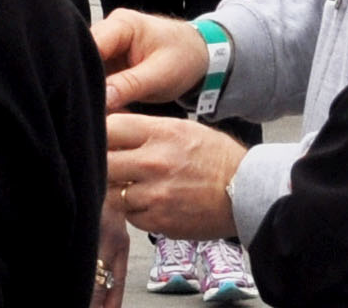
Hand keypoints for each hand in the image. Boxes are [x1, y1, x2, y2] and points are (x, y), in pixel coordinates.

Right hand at [92, 7, 206, 109]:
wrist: (199, 56)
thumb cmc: (185, 57)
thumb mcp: (160, 74)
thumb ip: (129, 85)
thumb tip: (101, 100)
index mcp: (121, 24)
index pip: (90, 45)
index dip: (81, 70)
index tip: (81, 97)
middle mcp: (109, 31)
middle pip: (84, 58)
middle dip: (85, 84)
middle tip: (91, 111)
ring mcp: (109, 48)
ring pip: (88, 72)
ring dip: (93, 92)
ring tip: (99, 114)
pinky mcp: (110, 63)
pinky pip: (97, 80)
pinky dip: (101, 96)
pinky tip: (106, 111)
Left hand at [105, 111, 245, 238]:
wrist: (245, 191)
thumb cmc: (216, 157)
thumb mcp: (184, 129)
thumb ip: (148, 130)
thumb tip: (113, 129)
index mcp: (162, 133)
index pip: (110, 127)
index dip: (102, 132)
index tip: (103, 138)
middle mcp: (154, 162)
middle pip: (104, 162)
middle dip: (105, 163)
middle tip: (114, 165)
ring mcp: (155, 195)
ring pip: (112, 192)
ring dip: (118, 189)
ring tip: (136, 185)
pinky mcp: (158, 221)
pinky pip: (129, 215)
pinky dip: (135, 210)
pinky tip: (151, 202)